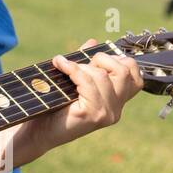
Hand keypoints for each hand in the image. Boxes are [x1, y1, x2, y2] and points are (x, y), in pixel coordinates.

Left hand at [13, 38, 144, 164]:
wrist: (37, 130)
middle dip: (102, 59)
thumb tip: (93, 42)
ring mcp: (107, 113)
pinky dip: (72, 69)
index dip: (118, 61)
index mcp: (117, 102)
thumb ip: (84, 62)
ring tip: (63, 66)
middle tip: (79, 63)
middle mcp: (116, 109)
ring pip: (103, 76)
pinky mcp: (93, 115)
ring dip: (81, 66)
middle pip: (125, 71)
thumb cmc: (53, 105)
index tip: (94, 61)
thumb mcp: (72, 79)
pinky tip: (59, 64)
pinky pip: (88, 83)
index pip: (135, 76)